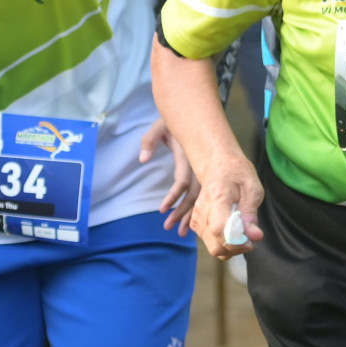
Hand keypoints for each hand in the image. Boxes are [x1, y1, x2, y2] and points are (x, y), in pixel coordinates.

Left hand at [140, 119, 197, 233]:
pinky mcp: (203, 173)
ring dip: (191, 215)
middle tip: (170, 228)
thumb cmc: (172, 121)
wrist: (193, 113)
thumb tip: (142, 159)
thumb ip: (149, 140)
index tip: (162, 209)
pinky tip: (192, 221)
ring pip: (201, 197)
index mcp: (189, 155)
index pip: (183, 181)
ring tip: (182, 232)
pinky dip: (197, 208)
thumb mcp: (159, 126)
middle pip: (195, 195)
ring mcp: (203, 170)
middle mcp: (199, 165)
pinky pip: (202, 194)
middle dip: (183, 213)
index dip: (173, 196)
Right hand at [192, 156, 264, 258]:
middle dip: (236, 248)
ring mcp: (197, 218)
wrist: (218, 165)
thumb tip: (254, 235)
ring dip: (231, 247)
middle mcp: (202, 211)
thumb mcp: (252, 187)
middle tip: (250, 239)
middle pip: (215, 245)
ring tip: (243, 233)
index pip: (219, 229)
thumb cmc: (237, 174)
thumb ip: (251, 212)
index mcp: (216, 199)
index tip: (251, 240)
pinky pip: (210, 243)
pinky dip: (223, 243)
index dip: (236, 241)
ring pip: (213, 248)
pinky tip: (233, 232)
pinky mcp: (196, 223)